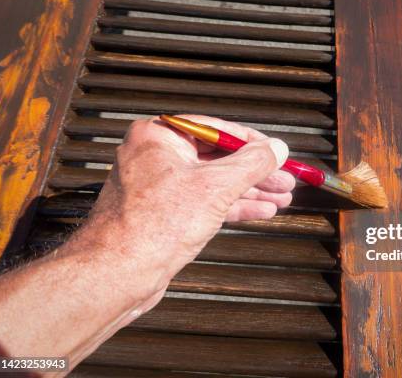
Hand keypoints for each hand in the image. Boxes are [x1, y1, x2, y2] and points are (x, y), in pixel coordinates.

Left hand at [67, 115, 293, 294]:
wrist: (117, 273)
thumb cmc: (151, 226)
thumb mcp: (215, 187)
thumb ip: (251, 164)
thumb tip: (277, 149)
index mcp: (159, 136)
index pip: (216, 128)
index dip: (253, 142)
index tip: (277, 152)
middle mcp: (155, 156)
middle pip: (217, 157)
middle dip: (255, 172)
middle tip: (284, 179)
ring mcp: (158, 187)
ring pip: (213, 182)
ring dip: (249, 191)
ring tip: (280, 197)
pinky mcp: (162, 214)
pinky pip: (203, 202)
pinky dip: (231, 206)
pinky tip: (258, 211)